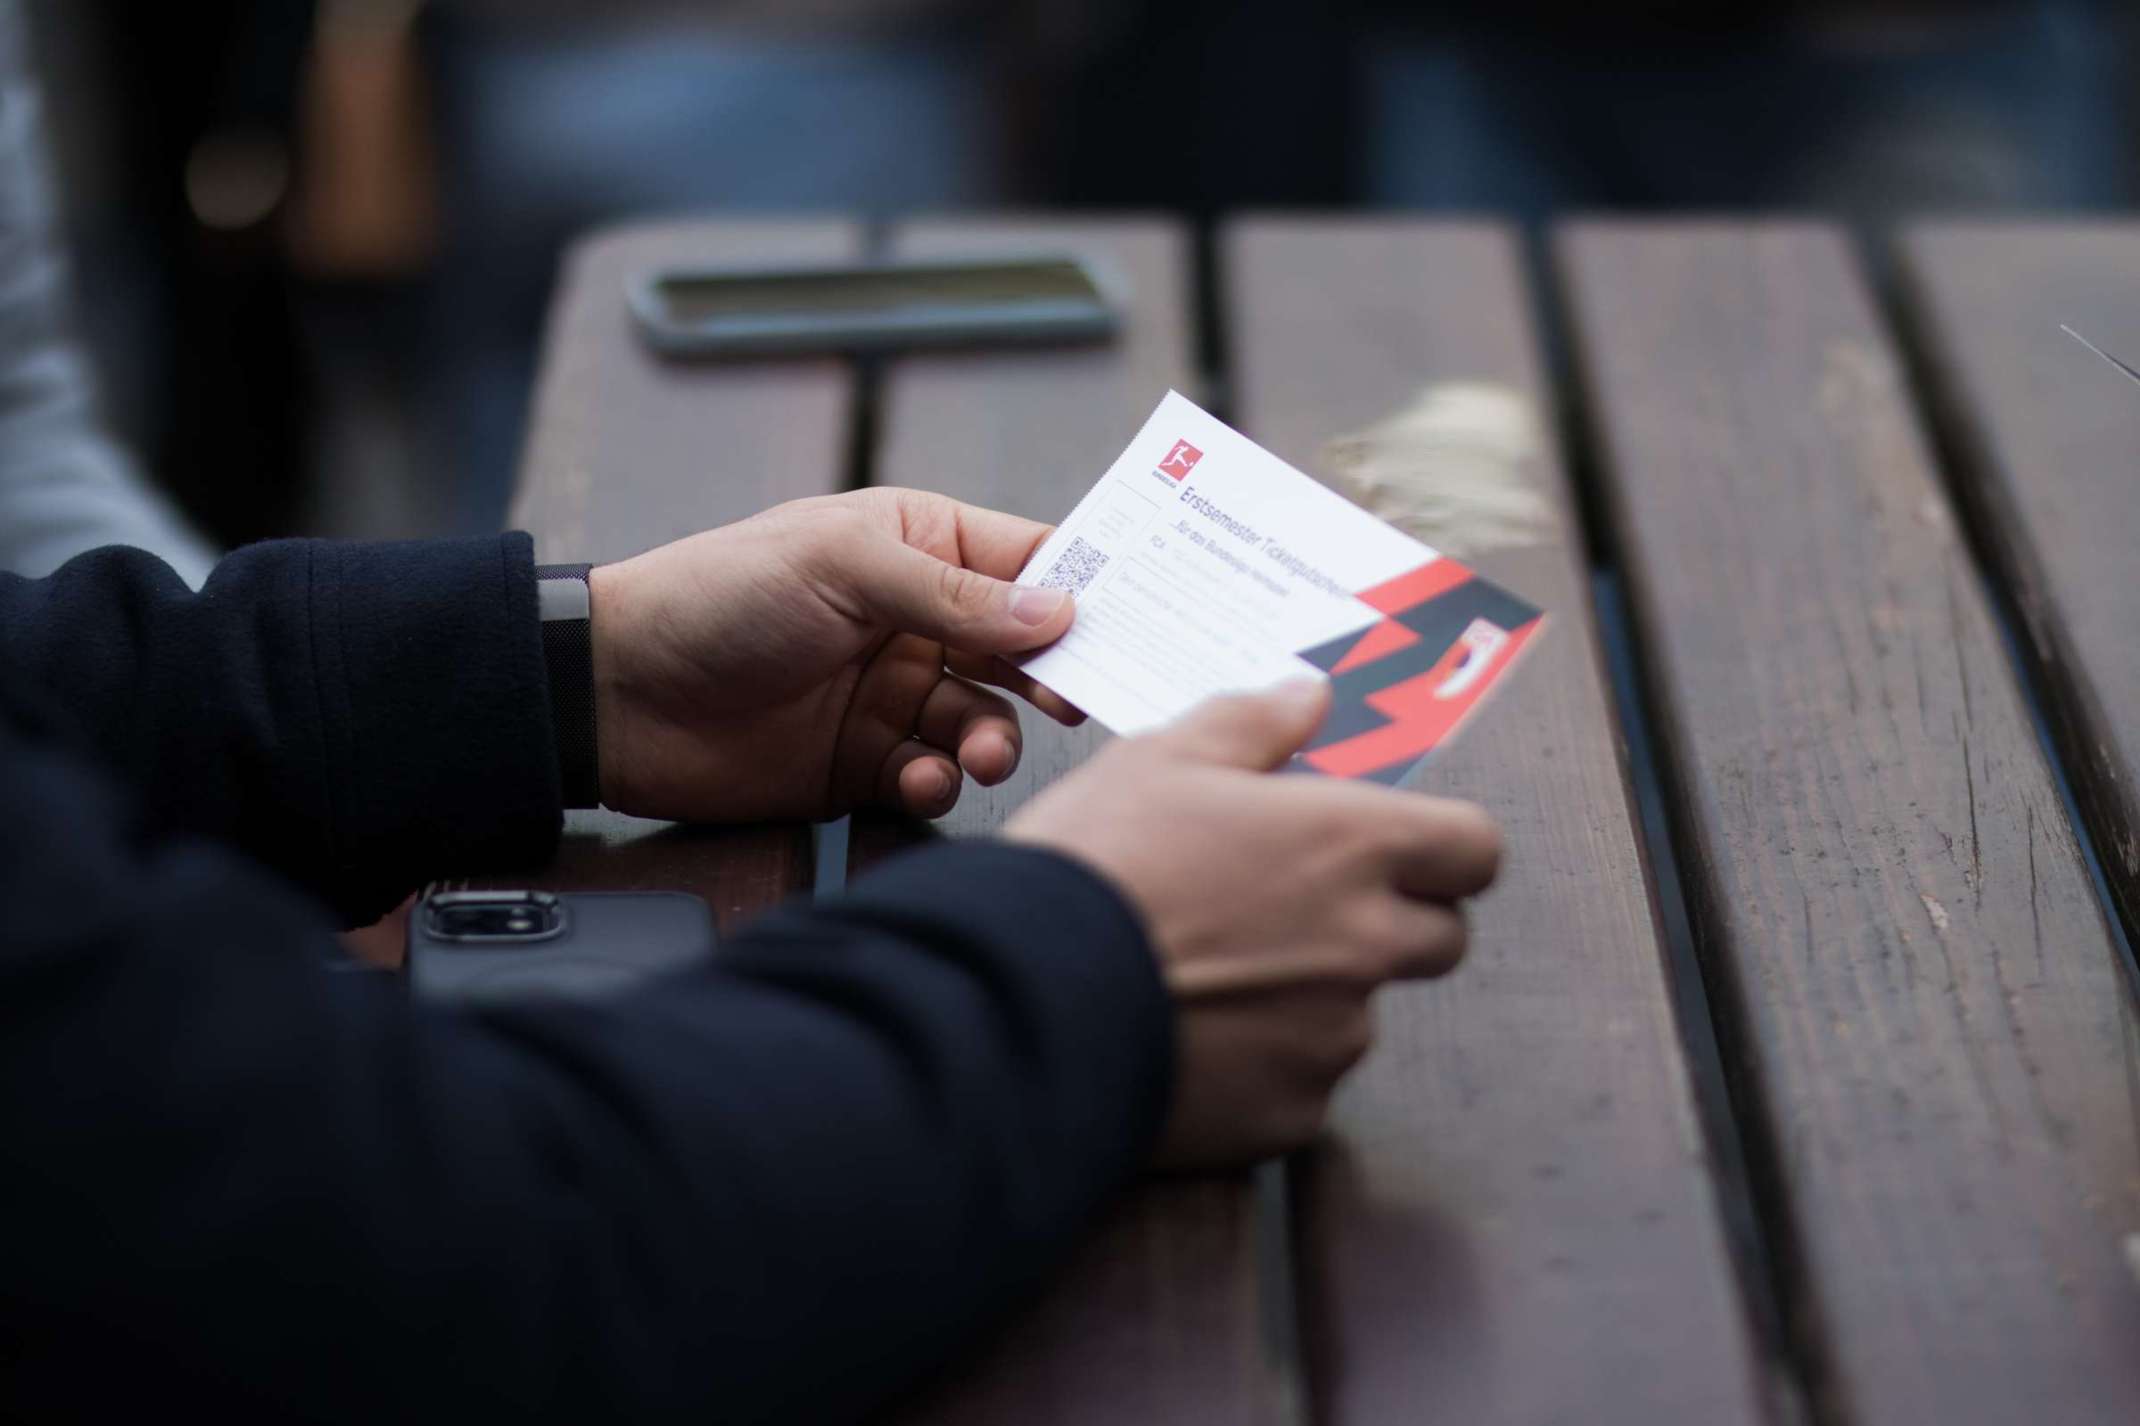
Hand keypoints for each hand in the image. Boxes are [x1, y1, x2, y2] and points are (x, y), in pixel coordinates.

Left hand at [587, 489, 1082, 822]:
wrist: (619, 692)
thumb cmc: (719, 596)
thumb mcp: (841, 566)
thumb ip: (954, 593)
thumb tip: (1061, 611)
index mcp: (920, 543)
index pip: (1030, 560)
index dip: (1086, 590)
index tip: (1136, 624)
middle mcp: (920, 617)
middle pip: (1025, 650)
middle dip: (1054, 678)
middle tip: (1075, 702)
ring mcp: (895, 693)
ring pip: (988, 719)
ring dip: (993, 738)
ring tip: (972, 753)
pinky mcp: (868, 762)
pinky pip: (935, 774)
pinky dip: (939, 782)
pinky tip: (917, 779)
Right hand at [1004, 681, 1501, 1167]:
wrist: (1021, 1001)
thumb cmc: (1094, 864)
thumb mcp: (1160, 760)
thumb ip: (1253, 724)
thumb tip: (1310, 699)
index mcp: (1352, 846)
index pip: (1475, 849)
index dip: (1442, 847)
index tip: (1396, 848)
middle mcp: (1366, 945)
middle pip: (1439, 939)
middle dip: (1389, 921)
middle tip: (1295, 909)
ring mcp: (1332, 1040)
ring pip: (1357, 1013)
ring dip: (1313, 996)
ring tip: (1210, 977)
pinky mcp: (1288, 1115)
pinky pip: (1300, 1085)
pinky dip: (1261, 1066)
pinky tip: (1189, 1038)